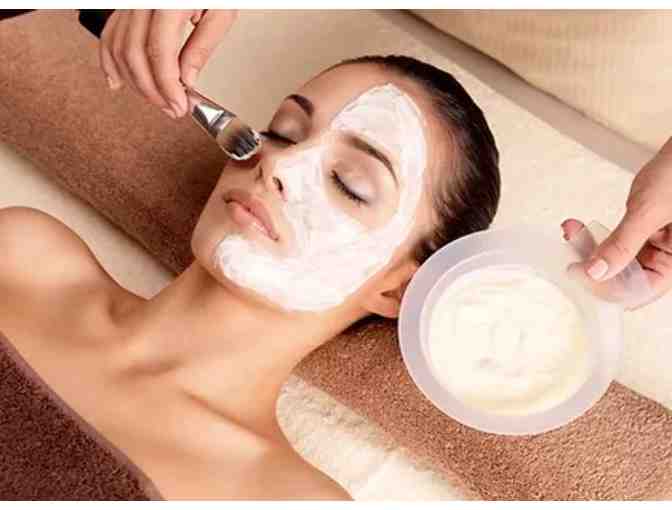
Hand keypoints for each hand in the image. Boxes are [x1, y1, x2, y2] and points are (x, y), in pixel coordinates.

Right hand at [99, 9, 236, 118]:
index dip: (167, 85)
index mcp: (168, 2)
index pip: (159, 52)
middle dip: (153, 90)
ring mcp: (130, 4)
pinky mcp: (125, 7)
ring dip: (135, 83)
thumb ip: (203, 46)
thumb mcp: (221, 12)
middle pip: (134, 54)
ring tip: (157, 101)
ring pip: (118, 48)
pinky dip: (109, 62)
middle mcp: (142, 1)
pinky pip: (108, 35)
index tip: (179, 105)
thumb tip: (187, 79)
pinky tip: (117, 83)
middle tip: (172, 109)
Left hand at [562, 136, 671, 305]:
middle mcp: (666, 260)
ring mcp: (653, 247)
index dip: (606, 287)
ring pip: (613, 261)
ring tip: (570, 232)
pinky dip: (594, 236)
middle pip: (622, 279)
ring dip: (588, 249)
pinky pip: (614, 243)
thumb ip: (623, 244)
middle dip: (592, 266)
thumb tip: (596, 272)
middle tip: (568, 254)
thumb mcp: (649, 212)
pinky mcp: (641, 233)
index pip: (637, 292)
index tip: (579, 273)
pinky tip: (577, 228)